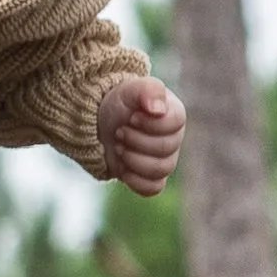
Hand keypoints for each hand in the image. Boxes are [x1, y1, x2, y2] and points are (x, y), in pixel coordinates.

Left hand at [98, 76, 185, 196]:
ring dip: (133, 158)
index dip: (150, 123)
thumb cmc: (121, 102)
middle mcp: (174, 139)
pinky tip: (122, 167)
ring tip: (119, 146)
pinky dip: (135, 180)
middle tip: (119, 132)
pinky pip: (153, 188)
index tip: (131, 117)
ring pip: (160, 170)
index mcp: (174, 115)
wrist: (101, 121)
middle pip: (166, 149)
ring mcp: (164, 160)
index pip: (175, 123)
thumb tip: (158, 109)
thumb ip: (148, 90)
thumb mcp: (130, 88)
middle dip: (136, 140)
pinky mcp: (150, 177)